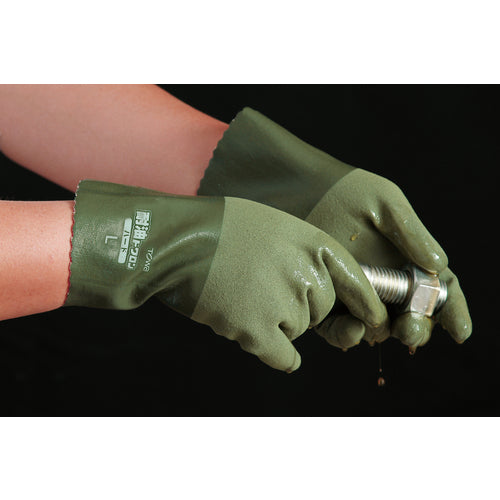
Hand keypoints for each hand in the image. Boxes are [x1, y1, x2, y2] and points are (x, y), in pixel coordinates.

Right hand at [66, 181, 386, 371]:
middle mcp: (306, 274)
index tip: (375, 321)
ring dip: (275, 323)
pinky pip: (284, 357)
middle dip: (300, 308)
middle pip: (321, 312)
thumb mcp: (273, 226)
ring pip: (297, 332)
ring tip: (241, 296)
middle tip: (262, 290)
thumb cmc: (220, 230)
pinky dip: (275, 353)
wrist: (176, 241)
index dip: (367, 305)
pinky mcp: (259, 332)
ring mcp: (284, 304)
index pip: (357, 282)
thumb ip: (302, 255)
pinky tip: (257, 337)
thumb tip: (317, 288)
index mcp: (313, 244)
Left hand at [306, 169, 470, 350]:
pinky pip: (340, 327)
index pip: (439, 291)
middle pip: (412, 316)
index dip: (453, 312)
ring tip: (382, 328)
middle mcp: (387, 283)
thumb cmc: (347, 192)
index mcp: (409, 261)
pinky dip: (347, 334)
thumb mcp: (384, 202)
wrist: (300, 191)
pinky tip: (352, 330)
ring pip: (379, 328)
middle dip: (417, 328)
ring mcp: (357, 295)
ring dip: (384, 333)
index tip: (460, 332)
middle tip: (410, 329)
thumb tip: (438, 265)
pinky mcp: (328, 301)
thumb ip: (411, 232)